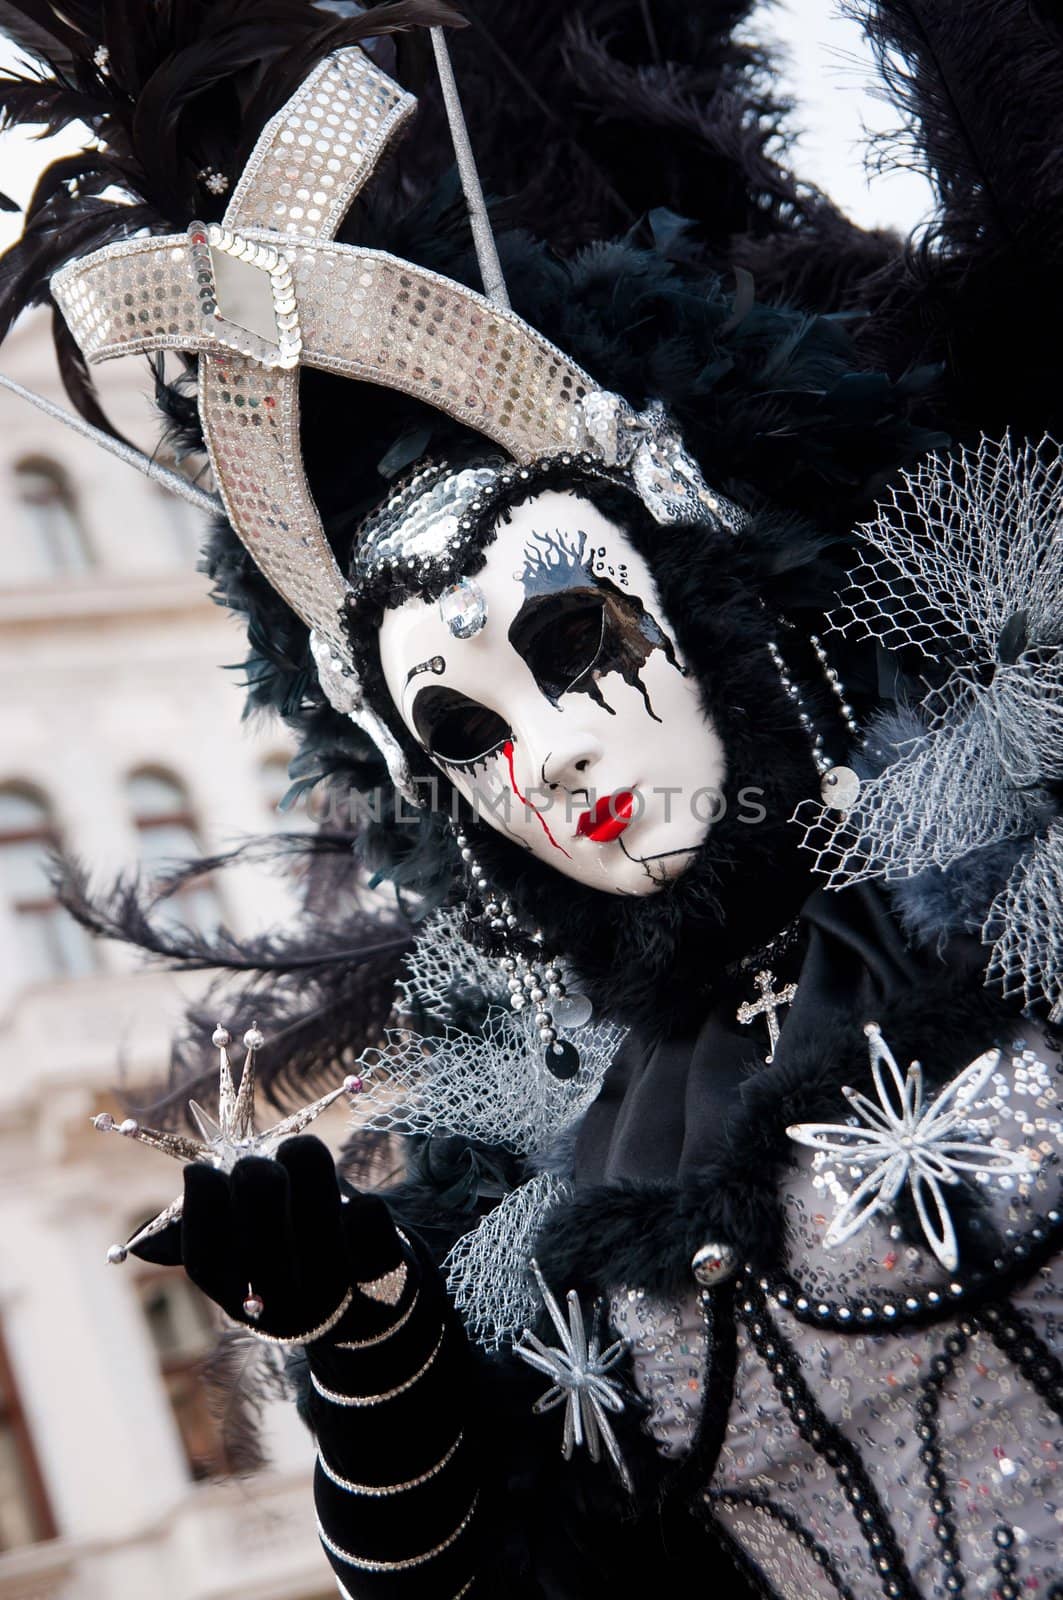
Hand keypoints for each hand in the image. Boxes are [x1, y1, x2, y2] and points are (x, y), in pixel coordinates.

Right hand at [132, 1135, 411, 1343]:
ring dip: (306, 1173)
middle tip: (256, 1161)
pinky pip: (371, 1224)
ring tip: (295, 1148)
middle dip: (258, 1183)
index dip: (201, 1210)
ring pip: (319, 1222)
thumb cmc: (286, 1256)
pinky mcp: (386, 1275)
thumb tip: (137, 1244)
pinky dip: (361, 1204)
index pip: (207, 1261)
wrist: (366, 1309)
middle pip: (265, 1239)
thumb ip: (202, 1237)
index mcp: (242, 1299)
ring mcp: (336, 1292)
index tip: (199, 1169)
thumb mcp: (241, 1256)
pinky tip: (355, 1202)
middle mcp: (285, 1306)